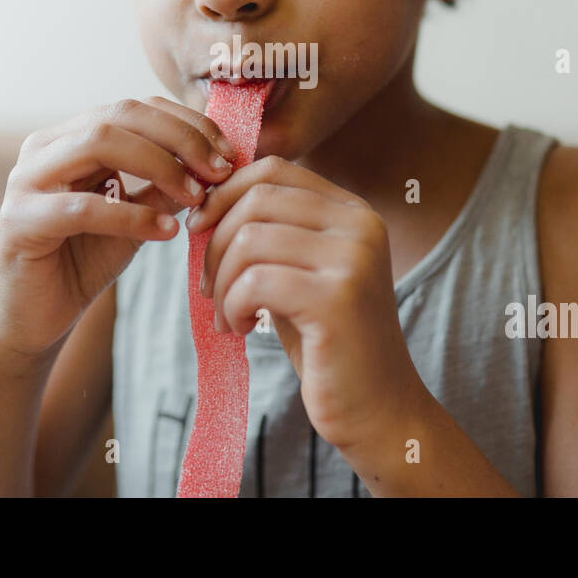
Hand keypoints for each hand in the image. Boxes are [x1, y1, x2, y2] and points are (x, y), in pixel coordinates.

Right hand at [0, 96, 236, 362]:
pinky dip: (132, 215)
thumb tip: (216, 163)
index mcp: (70, 136)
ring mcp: (26, 179)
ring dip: (159, 166)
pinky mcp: (20, 220)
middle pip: (119, 115)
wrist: (36, 319)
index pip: (135, 108)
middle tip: (220, 170)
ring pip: (98, 144)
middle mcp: (44, 147)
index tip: (228, 153)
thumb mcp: (136, 216)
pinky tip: (166, 231)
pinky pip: (83, 207)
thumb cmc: (84, 261)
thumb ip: (165, 186)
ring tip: (196, 196)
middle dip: (179, 138)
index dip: (186, 123)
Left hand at [189, 156, 422, 451]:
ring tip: (227, 315)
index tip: (200, 230)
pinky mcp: (338, 299)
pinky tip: (241, 329)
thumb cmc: (326, 341)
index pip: (273, 169)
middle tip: (207, 288)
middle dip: (215, 243)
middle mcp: (361, 225)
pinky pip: (254, 282)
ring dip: (220, 282)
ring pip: (249, 239)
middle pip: (256, 200)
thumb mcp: (299, 272)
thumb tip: (206, 198)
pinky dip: (232, 305)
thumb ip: (271, 230)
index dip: (225, 193)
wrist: (377, 408)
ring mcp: (353, 260)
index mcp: (354, 211)